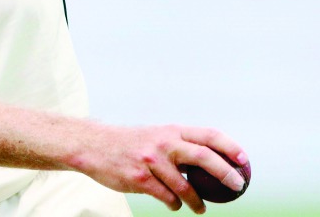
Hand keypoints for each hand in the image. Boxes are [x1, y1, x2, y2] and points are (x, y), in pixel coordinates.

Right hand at [77, 122, 248, 213]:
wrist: (94, 146)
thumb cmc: (131, 144)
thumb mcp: (156, 136)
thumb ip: (179, 146)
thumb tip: (211, 163)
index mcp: (171, 130)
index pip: (208, 135)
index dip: (229, 146)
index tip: (244, 160)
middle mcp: (164, 142)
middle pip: (204, 157)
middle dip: (225, 173)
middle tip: (237, 186)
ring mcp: (152, 161)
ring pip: (186, 187)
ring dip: (197, 202)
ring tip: (200, 208)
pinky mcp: (140, 178)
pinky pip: (167, 198)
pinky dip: (174, 204)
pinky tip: (172, 203)